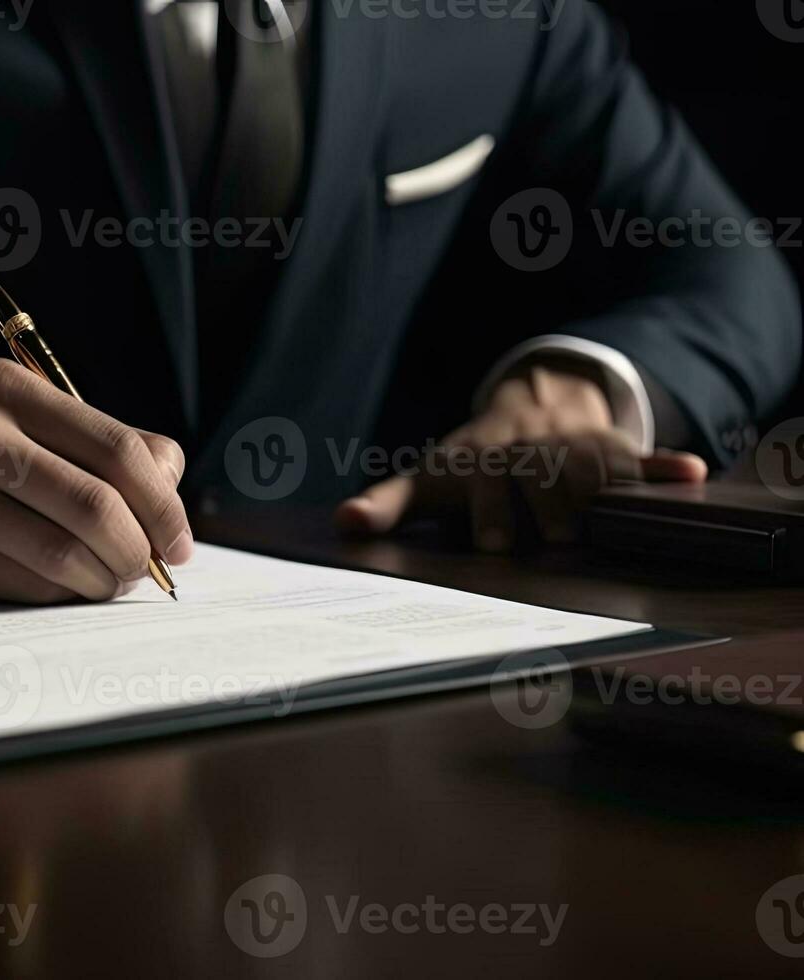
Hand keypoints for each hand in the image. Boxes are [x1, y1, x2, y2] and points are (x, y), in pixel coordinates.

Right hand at [0, 359, 194, 602]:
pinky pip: (26, 586)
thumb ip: (102, 443)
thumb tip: (171, 488)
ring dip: (103, 581)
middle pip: (96, 506)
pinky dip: (60, 595)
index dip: (165, 505)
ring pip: (64, 555)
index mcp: (8, 388)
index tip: (178, 542)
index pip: (119, 450)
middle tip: (145, 570)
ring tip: (106, 581)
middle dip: (138, 551)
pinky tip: (60, 587)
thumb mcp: (22, 418)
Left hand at [334, 363, 707, 550]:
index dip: (491, 513)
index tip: (494, 544)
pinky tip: (687, 472)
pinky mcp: (612, 450)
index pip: (486, 489)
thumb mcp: (424, 482)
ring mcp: (572, 451)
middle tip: (551, 537)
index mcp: (482, 465)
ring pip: (590, 476)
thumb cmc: (465, 466)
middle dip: (545, 511)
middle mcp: (528, 455)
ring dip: (595, 498)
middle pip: (543, 487)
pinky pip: (641, 458)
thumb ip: (384, 504)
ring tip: (590, 525)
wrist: (523, 407)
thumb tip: (343, 522)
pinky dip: (664, 467)